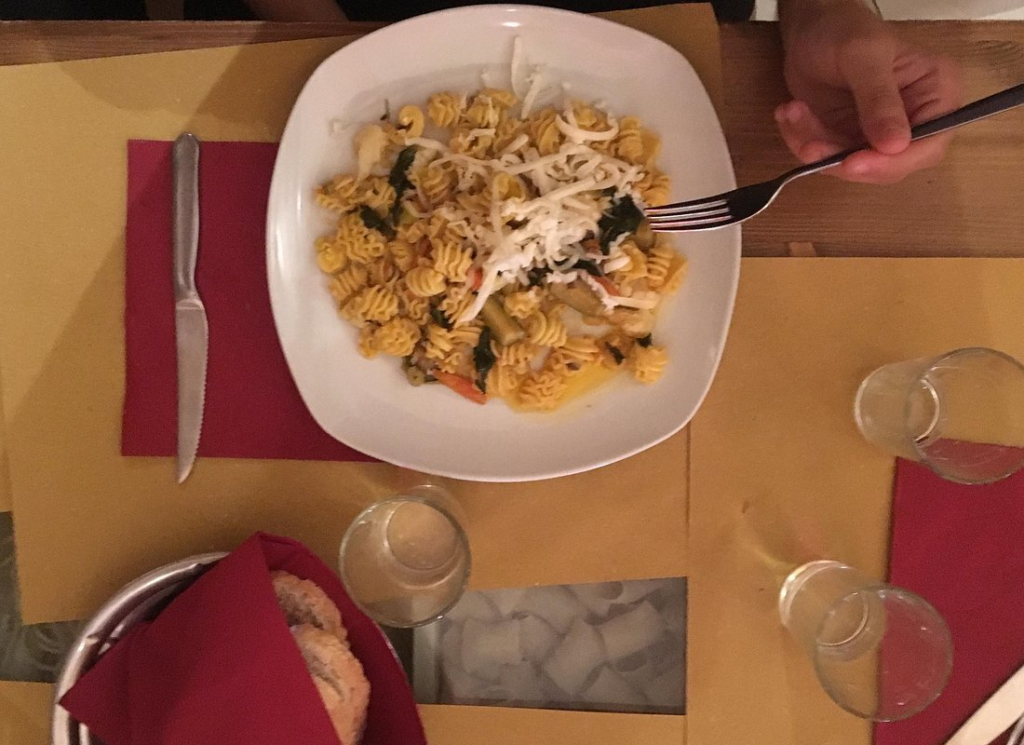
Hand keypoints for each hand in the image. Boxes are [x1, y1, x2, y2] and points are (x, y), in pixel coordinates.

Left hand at [776, 0, 962, 183]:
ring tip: (793, 112)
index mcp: (936, 93)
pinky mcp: (850, 140)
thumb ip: (879, 101)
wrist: (811, 29)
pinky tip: (791, 114)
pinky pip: (828, 157)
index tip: (853, 163)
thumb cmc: (845, 29)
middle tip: (810, 145)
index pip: (928, 146)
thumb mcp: (863, 57)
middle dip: (843, 159)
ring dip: (815, 147)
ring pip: (851, 166)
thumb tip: (895, 145)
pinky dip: (804, 142)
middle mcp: (915, 119)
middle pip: (889, 166)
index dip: (891, 163)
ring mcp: (881, 133)